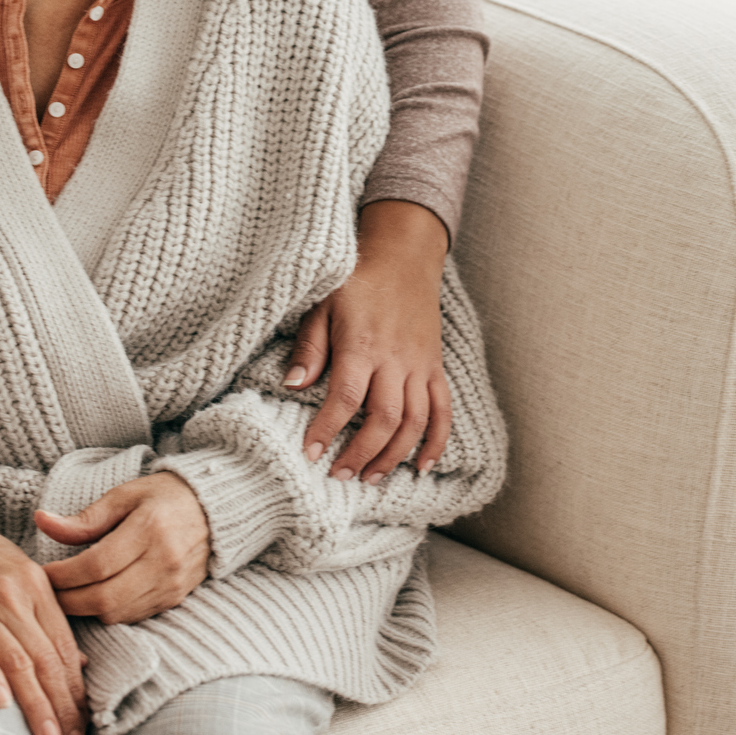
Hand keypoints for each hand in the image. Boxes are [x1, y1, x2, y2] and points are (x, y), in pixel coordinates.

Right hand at [0, 515, 87, 734]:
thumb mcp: (20, 575)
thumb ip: (48, 617)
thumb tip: (80, 662)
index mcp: (37, 587)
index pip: (63, 647)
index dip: (76, 688)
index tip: (86, 721)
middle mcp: (15, 599)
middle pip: (46, 660)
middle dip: (63, 706)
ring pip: (17, 663)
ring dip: (35, 705)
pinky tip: (0, 704)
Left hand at [38, 473, 209, 623]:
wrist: (215, 510)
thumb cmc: (165, 497)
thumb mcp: (124, 495)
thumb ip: (85, 518)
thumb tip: (42, 521)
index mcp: (150, 528)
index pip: (96, 565)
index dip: (63, 575)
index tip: (42, 572)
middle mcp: (164, 561)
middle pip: (104, 597)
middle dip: (68, 600)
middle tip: (48, 592)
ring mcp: (172, 584)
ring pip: (116, 613)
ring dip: (85, 610)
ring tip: (68, 595)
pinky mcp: (175, 598)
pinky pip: (132, 617)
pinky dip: (108, 613)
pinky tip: (96, 599)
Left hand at [287, 200, 451, 483]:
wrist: (404, 257)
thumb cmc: (357, 281)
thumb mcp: (323, 305)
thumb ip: (310, 347)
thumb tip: (292, 385)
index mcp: (363, 344)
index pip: (346, 397)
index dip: (327, 429)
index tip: (310, 453)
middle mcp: (395, 359)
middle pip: (384, 418)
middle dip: (362, 453)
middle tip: (339, 475)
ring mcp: (420, 365)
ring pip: (414, 421)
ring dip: (393, 455)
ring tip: (370, 477)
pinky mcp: (435, 367)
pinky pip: (442, 410)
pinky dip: (436, 441)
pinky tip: (421, 465)